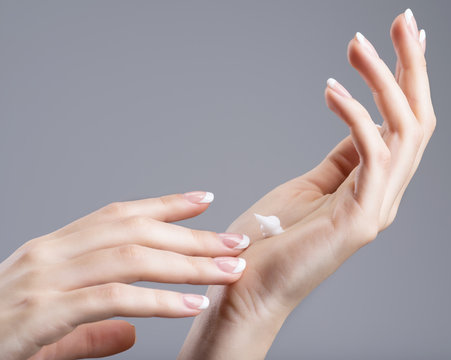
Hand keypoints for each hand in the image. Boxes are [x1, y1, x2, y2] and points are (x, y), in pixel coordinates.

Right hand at [0, 191, 249, 359]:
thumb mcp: (49, 326)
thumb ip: (92, 327)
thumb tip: (133, 331)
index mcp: (55, 249)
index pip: (120, 214)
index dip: (165, 204)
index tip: (204, 199)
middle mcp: (52, 253)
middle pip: (136, 231)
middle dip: (191, 235)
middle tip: (234, 241)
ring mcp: (47, 279)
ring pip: (132, 257)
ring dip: (188, 263)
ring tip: (229, 270)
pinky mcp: (43, 312)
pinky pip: (114, 299)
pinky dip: (159, 301)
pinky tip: (194, 304)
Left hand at [179, 10, 435, 358]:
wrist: (249, 285)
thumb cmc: (274, 238)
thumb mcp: (314, 184)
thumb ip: (344, 155)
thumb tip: (360, 118)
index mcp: (374, 185)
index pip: (403, 122)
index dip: (407, 78)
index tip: (405, 37)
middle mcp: (384, 194)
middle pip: (415, 119)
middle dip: (412, 66)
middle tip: (403, 20)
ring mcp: (377, 208)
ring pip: (403, 131)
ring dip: (384, 81)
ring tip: (359, 44)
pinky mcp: (360, 220)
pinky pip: (371, 154)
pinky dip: (354, 115)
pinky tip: (330, 89)